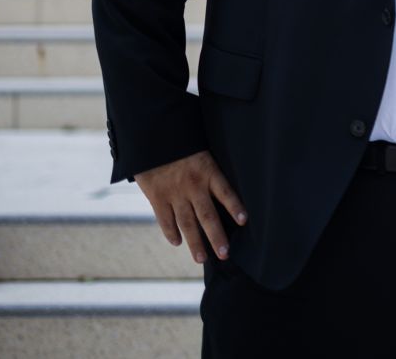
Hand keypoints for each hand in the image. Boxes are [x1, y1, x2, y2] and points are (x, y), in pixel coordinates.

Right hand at [133, 149, 246, 263]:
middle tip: (225, 254)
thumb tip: (225, 182)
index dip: (235, 206)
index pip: (225, 192)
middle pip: (207, 216)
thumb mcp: (202, 148)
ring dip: (194, 242)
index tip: (244, 221)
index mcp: (207, 171)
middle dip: (216, 237)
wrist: (151, 136)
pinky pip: (165, 219)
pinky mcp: (157, 197)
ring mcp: (174, 193)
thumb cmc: (181, 141)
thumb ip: (211, 167)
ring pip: (187, 223)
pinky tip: (177, 242)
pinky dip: (171, 232)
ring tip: (201, 258)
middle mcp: (192, 185)